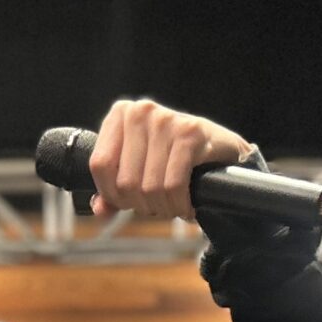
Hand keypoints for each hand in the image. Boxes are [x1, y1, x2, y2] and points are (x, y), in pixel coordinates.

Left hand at [88, 99, 253, 221]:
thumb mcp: (139, 168)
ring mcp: (167, 120)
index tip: (128, 203)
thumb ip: (113, 189)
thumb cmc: (174, 158)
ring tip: (173, 206)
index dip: (111, 194)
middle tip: (157, 206)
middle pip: (125, 181)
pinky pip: (173, 185)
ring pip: (150, 187)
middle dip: (141, 205)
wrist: (221, 150)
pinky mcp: (191, 134)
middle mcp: (142, 111)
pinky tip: (186, 206)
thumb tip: (100, 210)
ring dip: (163, 208)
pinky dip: (179, 204)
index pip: (100, 165)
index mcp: (121, 114)